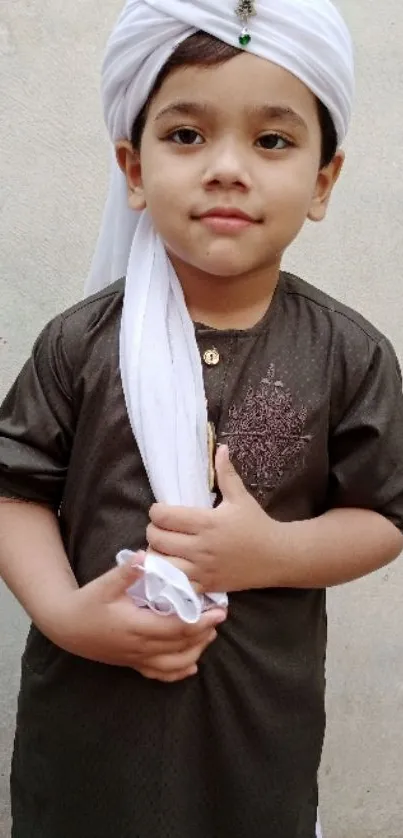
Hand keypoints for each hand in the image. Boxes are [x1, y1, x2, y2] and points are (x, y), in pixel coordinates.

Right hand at [47, 561, 225, 681]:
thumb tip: (144, 556)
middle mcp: (140, 647)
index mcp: (136, 626)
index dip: (200, 622)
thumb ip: (126, 572)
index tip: (218, 611)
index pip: (176, 628)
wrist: (66, 627)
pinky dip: (178, 672)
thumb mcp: (104, 584)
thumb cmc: (87, 603)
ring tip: (209, 635)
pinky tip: (191, 666)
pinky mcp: (132, 664)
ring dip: (195, 652)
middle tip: (220, 617)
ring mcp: (136, 658)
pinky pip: (159, 674)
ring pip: (174, 665)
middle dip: (204, 634)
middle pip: (181, 647)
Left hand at [147, 446, 281, 593]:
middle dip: (153, 531)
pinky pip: (174, 585)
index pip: (164, 516)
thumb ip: (226, 474)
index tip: (161, 510)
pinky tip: (171, 567)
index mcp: (207, 522)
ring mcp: (202, 569)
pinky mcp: (205, 586)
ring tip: (164, 548)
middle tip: (161, 528)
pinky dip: (167, 576)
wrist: (277, 557)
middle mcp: (200, 547)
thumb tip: (220, 448)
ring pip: (160, 563)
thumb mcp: (241, 497)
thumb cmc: (257, 525)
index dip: (156, 511)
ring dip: (156, 554)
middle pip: (157, 538)